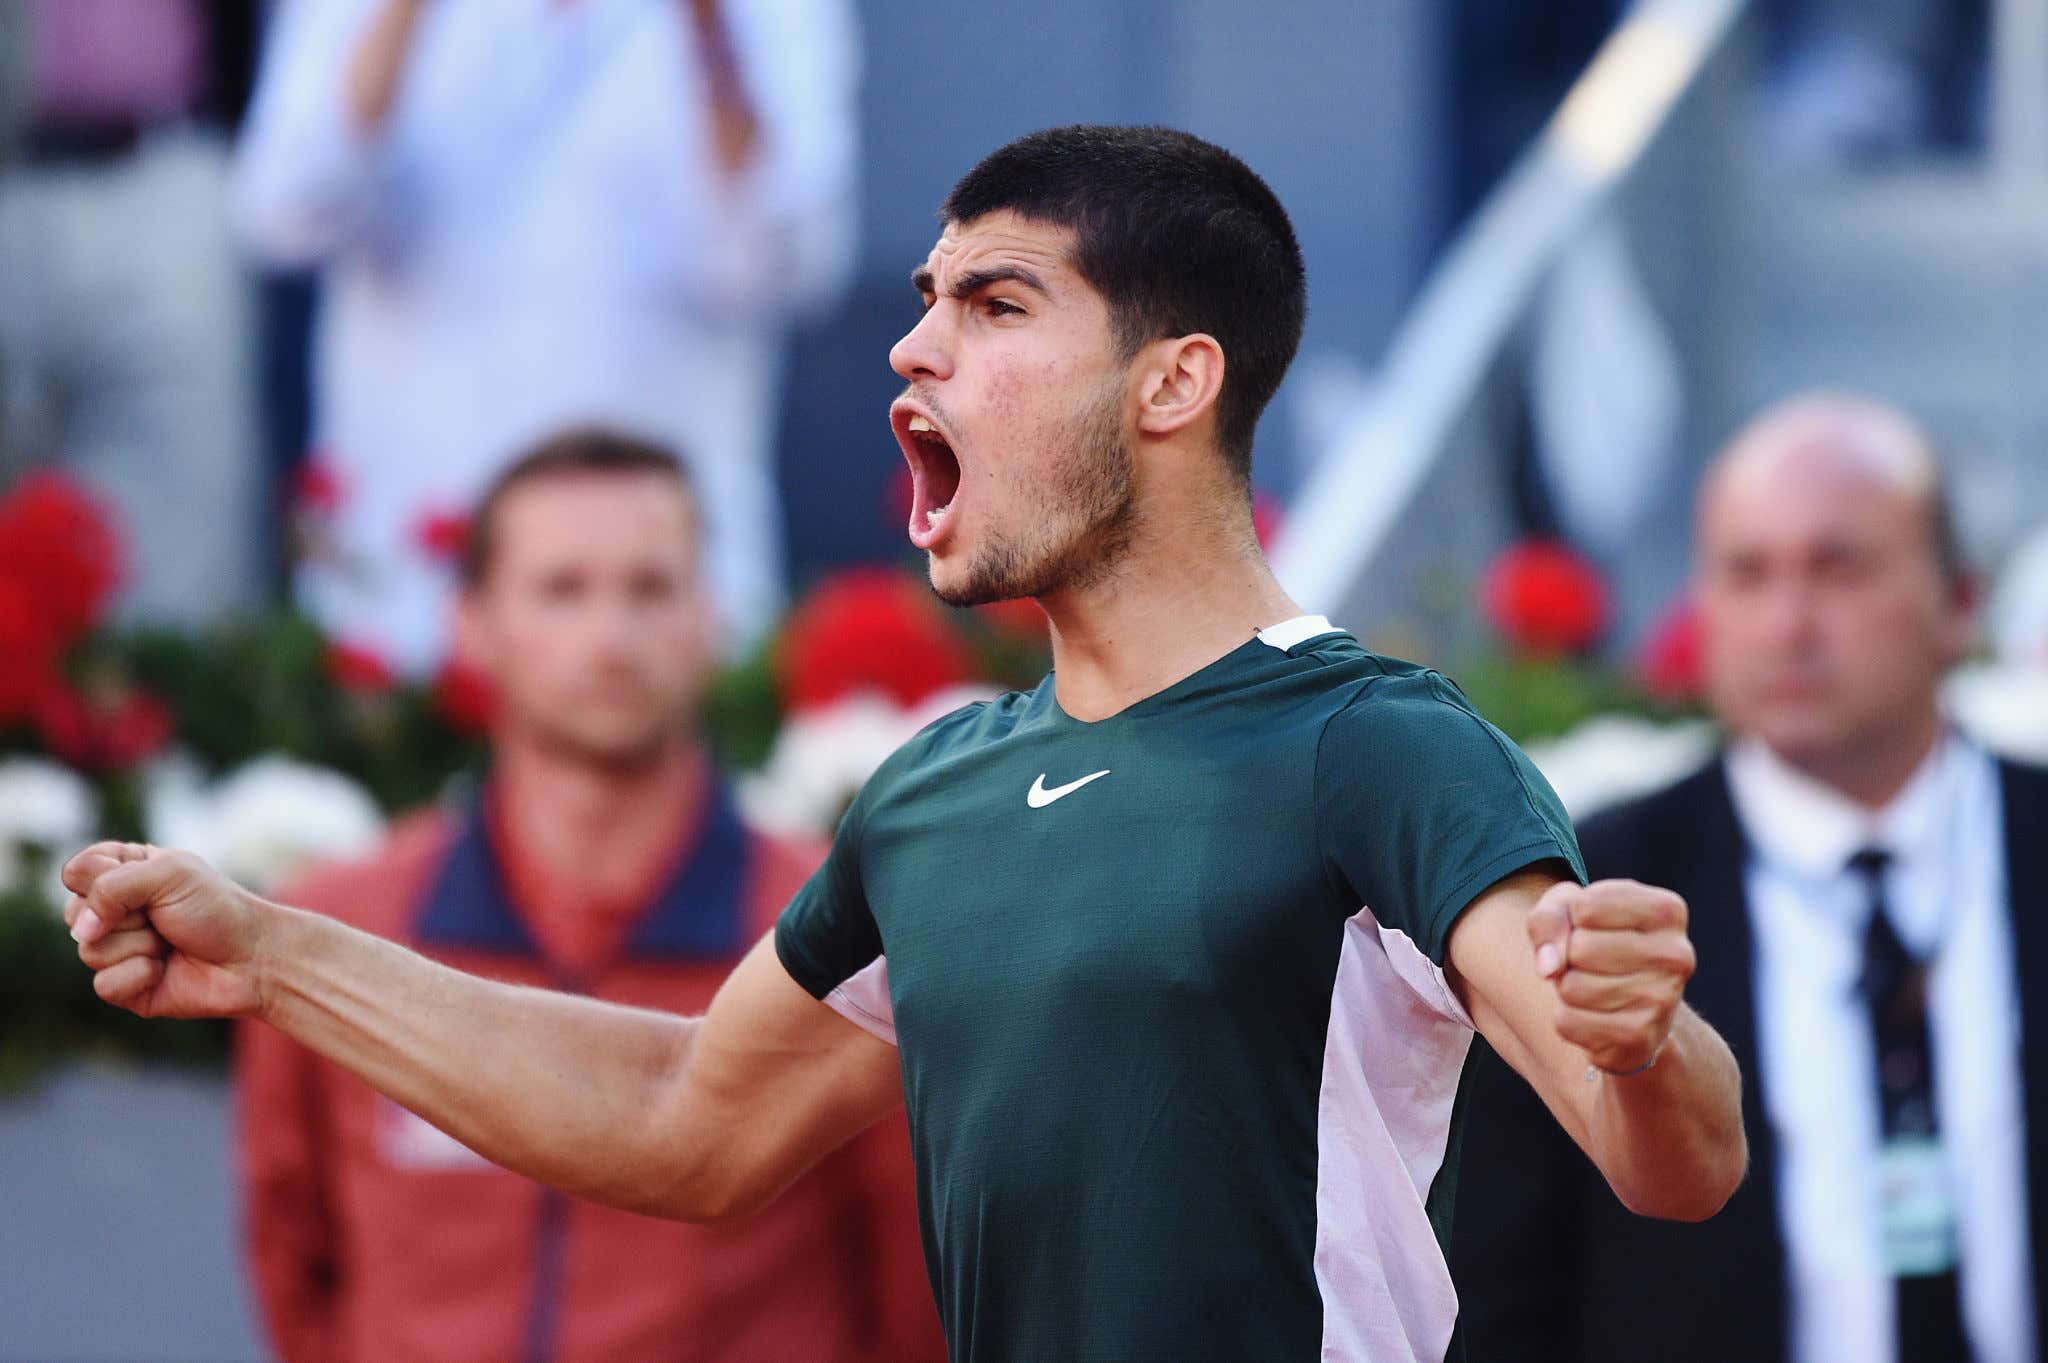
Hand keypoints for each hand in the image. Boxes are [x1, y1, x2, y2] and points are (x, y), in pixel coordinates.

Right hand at [62, 843, 268, 1019]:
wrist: (254, 957)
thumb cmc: (217, 909)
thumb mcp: (168, 874)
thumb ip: (112, 887)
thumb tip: (81, 931)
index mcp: (124, 875)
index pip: (77, 872)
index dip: (102, 879)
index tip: (146, 882)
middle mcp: (114, 912)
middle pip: (75, 914)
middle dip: (126, 915)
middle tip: (165, 916)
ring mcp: (118, 950)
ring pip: (89, 950)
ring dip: (140, 945)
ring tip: (170, 942)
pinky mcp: (125, 987)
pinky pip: (104, 984)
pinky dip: (140, 975)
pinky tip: (165, 969)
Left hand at [1527, 878, 1694, 1075]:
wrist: (1631, 1009)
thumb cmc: (1598, 943)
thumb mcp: (1569, 912)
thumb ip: (1548, 919)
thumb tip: (1549, 967)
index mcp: (1667, 911)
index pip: (1587, 907)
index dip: (1573, 918)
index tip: (1592, 926)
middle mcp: (1676, 955)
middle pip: (1581, 948)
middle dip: (1570, 956)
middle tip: (1592, 964)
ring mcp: (1663, 999)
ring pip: (1572, 987)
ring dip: (1567, 988)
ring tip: (1594, 987)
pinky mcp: (1640, 1037)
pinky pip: (1569, 1023)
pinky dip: (1567, 1019)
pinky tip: (1594, 1015)